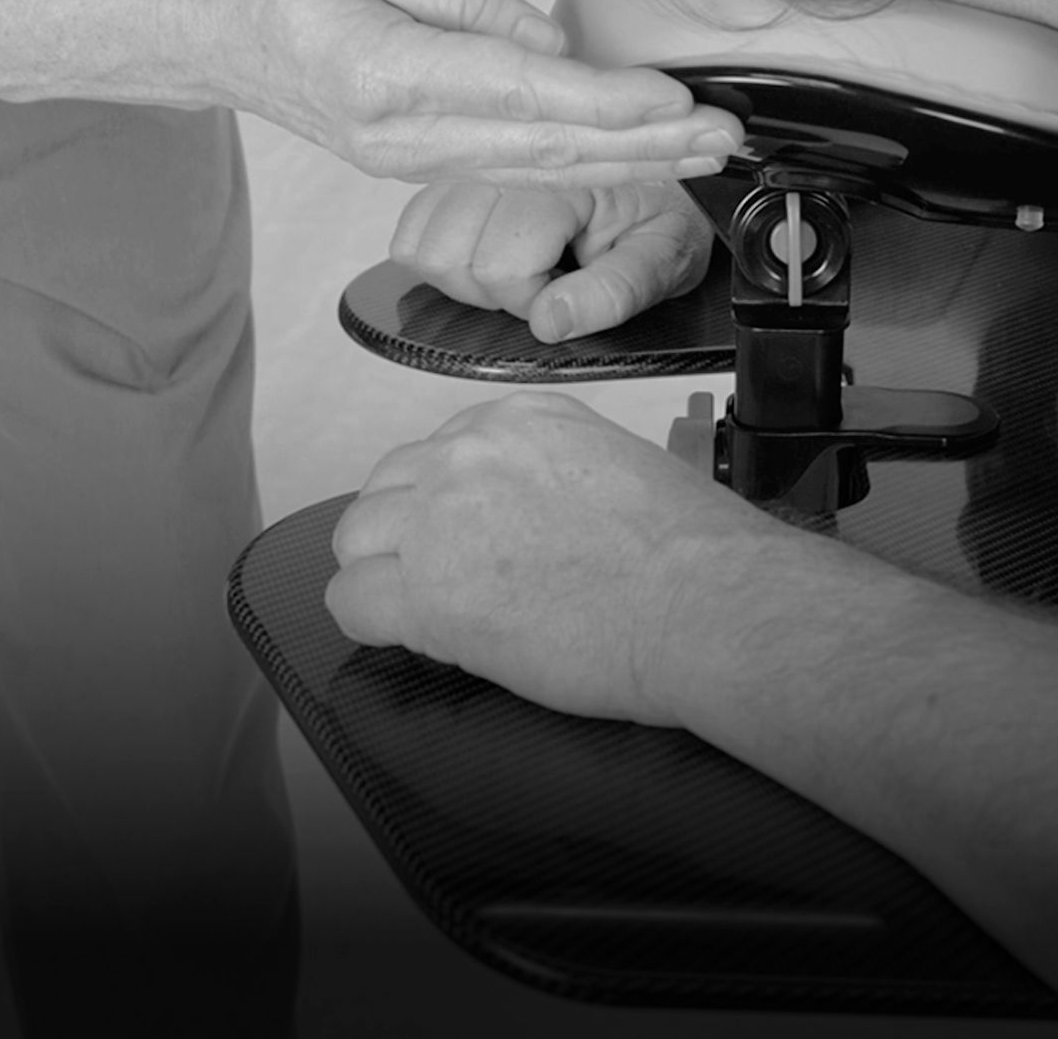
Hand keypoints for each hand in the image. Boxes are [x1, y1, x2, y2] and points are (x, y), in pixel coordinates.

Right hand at [198, 0, 740, 186]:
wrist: (210, 35)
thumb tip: (553, 50)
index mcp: (388, 74)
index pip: (522, 95)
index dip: (607, 102)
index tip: (676, 100)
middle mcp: (405, 137)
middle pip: (546, 149)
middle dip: (645, 146)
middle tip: (724, 137)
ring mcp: (412, 160)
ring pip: (539, 172)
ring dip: (627, 166)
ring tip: (702, 156)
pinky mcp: (420, 163)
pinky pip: (515, 172)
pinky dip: (582, 168)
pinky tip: (632, 162)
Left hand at [326, 390, 762, 722]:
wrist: (707, 601)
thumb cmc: (693, 550)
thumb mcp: (617, 465)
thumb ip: (550, 474)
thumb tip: (523, 514)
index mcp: (518, 418)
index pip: (439, 453)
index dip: (449, 506)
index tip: (478, 541)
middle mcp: (468, 451)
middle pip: (388, 488)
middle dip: (407, 534)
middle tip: (450, 580)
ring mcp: (439, 516)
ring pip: (356, 538)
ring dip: (384, 574)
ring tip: (433, 612)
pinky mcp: (426, 591)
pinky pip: (350, 601)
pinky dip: (373, 623)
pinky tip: (418, 639)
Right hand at [389, 180, 714, 340]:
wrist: (661, 177)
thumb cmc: (659, 217)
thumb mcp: (665, 258)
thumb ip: (614, 293)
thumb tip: (549, 322)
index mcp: (562, 174)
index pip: (500, 265)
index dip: (531, 298)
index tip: (568, 287)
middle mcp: (504, 158)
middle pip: (449, 256)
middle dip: (493, 288)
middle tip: (544, 277)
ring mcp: (471, 164)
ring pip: (420, 245)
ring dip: (463, 273)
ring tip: (517, 266)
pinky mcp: (449, 176)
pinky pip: (410, 231)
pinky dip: (440, 256)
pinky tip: (489, 253)